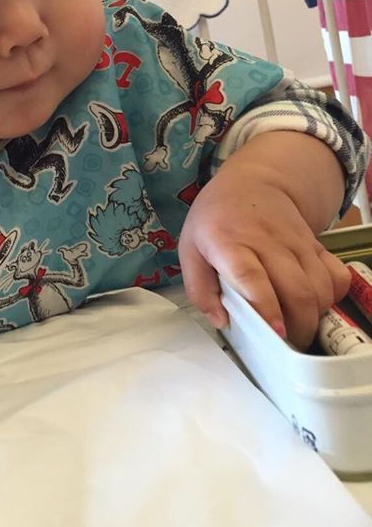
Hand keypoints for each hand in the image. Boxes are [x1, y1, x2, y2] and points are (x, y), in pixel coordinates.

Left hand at [178, 165, 349, 348]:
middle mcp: (267, 241)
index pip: (251, 277)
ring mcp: (296, 242)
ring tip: (299, 328)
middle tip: (287, 344)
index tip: (274, 331)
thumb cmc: (215, 219)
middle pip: (295, 288)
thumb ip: (199, 288)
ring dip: (314, 315)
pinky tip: (317, 303)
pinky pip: (336, 274)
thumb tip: (221, 321)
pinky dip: (333, 296)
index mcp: (229, 243)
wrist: (251, 182)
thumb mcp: (190, 248)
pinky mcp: (315, 244)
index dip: (265, 306)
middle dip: (298, 325)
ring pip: (319, 286)